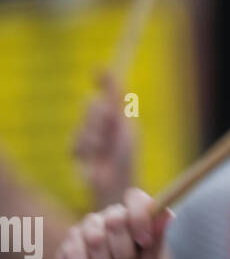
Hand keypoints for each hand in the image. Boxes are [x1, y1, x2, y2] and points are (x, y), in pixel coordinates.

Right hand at [53, 187, 173, 258]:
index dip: (139, 217)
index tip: (143, 241)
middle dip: (122, 252)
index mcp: (133, 222)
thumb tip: (167, 212)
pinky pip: (75, 256)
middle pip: (115, 220)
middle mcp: (108, 220)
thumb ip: (156, 244)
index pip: (135, 198)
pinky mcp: (66, 246)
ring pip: (94, 239)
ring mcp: (85, 231)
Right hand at [74, 71, 134, 206]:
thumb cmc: (125, 160)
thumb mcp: (125, 127)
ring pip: (84, 124)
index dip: (104, 79)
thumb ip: (117, 101)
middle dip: (100, 116)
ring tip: (103, 152)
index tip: (98, 71)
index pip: (108, 91)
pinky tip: (93, 161)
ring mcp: (87, 136)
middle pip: (90, 104)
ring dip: (95, 137)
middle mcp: (101, 124)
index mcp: (117, 117)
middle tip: (110, 128)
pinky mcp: (76, 152)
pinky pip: (75, 142)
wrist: (115, 187)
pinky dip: (86, 151)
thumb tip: (112, 71)